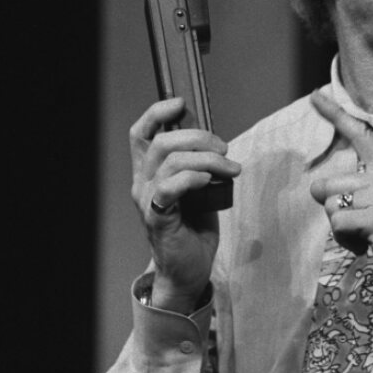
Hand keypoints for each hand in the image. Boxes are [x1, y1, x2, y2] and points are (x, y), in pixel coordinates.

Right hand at [129, 97, 241, 312]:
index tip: (181, 104)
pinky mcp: (158, 218)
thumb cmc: (194, 227)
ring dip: (208, 159)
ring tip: (231, 168)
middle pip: (163, 141)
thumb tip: (213, 139)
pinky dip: (193, 178)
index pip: (141, 133)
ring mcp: (147, 200)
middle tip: (224, 149)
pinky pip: (170, 188)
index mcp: (149, 172)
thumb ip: (198, 164)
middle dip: (199, 136)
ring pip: (171, 161)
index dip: (157, 112)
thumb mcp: (198, 188)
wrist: (189, 269)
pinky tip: (210, 180)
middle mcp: (142, 183)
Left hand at [308, 90, 372, 296]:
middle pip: (327, 184)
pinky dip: (346, 240)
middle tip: (360, 223)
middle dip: (333, 209)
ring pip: (330, 207)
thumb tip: (321, 187)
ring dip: (341, 228)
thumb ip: (366, 183)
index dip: (335, 114)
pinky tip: (367, 244)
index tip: (315, 96)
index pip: (360, 134)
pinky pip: (338, 224)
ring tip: (366, 234)